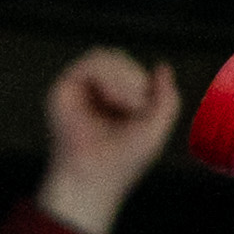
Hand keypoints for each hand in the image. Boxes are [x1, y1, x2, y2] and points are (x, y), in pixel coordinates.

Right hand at [32, 46, 174, 233]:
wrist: (95, 177)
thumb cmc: (123, 161)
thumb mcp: (157, 129)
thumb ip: (168, 98)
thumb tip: (162, 67)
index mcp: (116, 102)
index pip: (133, 71)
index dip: (144, 81)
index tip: (146, 107)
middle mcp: (95, 94)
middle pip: (119, 59)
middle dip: (135, 78)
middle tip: (137, 106)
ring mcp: (79, 90)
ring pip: (105, 56)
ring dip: (123, 76)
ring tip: (126, 103)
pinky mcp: (65, 89)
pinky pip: (90, 63)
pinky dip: (107, 76)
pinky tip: (112, 97)